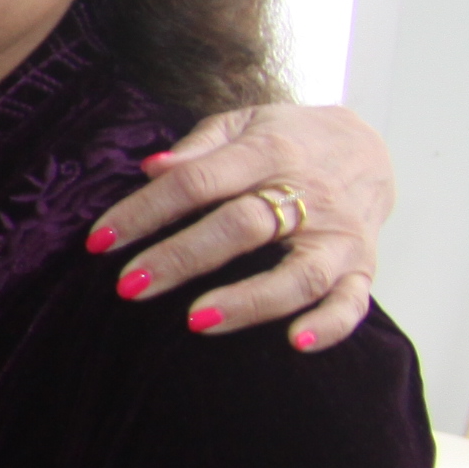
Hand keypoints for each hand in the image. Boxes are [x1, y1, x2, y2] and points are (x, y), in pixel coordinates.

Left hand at [86, 102, 390, 351]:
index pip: (198, 181)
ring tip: (195, 322)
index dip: (145, 210)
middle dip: (181, 258)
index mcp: (268, 152)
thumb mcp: (242, 124)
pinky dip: (330, 326)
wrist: (369, 146)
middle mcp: (309, 194)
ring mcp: (339, 235)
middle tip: (129, 285)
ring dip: (247, 301)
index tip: (99, 241)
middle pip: (241, 228)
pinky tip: (296, 343)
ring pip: (298, 273)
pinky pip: (353, 302)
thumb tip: (151, 168)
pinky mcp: (364, 266)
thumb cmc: (285, 139)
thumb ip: (199, 146)